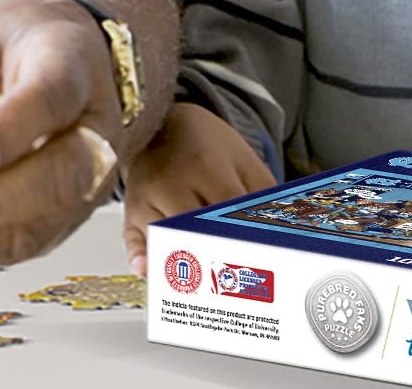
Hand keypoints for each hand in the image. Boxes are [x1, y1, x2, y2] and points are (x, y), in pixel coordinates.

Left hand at [0, 0, 124, 264]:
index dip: (8, 132)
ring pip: (35, 227)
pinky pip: (11, 245)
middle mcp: (94, 133)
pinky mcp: (56, 219)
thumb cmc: (18, 49)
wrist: (52, 57)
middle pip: (58, 180)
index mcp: (75, 68)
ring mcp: (83, 184)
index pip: (51, 101)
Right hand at [121, 102, 276, 273]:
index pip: (227, 211)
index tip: (264, 261)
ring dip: (185, 265)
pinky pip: (133, 241)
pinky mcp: (130, 210)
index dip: (246, 238)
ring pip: (165, 240)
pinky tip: (151, 273)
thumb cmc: (207, 146)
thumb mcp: (244, 160)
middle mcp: (169, 182)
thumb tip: (281, 234)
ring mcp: (145, 198)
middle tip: (241, 282)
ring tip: (210, 287)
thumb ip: (263, 196)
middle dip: (217, 257)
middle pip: (193, 231)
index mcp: (204, 165)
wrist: (163, 124)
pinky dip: (141, 259)